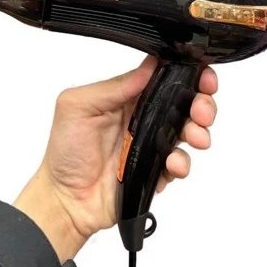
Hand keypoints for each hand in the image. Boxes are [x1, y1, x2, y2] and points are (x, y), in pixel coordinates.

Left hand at [14, 56, 217, 261]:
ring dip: (199, 132)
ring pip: (188, 132)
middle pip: (184, 104)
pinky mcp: (155, 170)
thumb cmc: (65, 153)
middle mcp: (142, 120)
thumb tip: (149, 66)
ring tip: (194, 137)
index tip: (202, 78)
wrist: (66, 199)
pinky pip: (180, 163)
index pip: (163, 79)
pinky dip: (183, 163)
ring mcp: (150, 146)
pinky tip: (172, 164)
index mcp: (125, 100)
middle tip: (201, 111)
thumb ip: (113, 87)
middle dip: (201, 104)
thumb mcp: (78, 107)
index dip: (187, 75)